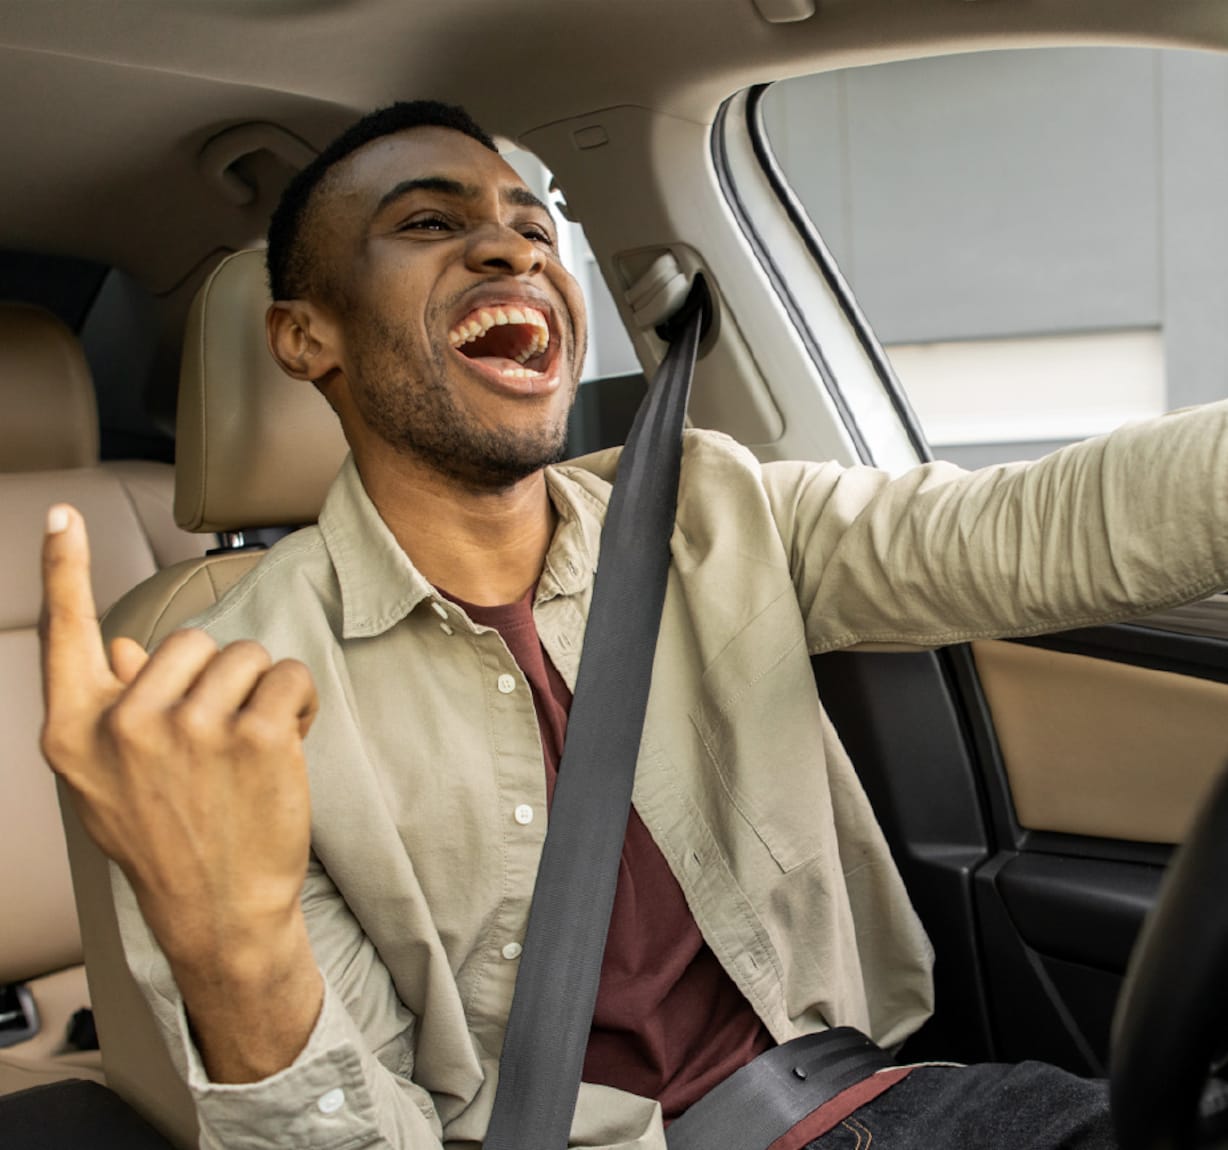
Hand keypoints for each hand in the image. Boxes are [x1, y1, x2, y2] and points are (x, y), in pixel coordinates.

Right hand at [39, 503, 317, 977]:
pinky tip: (288, 740)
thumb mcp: (110, 783)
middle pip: (188, 641)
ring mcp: (190, 729)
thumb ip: (108, 709)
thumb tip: (116, 646)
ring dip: (259, 691)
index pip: (65, 634)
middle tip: (220, 738)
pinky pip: (287, 674)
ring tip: (251, 746)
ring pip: (243, 656)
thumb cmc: (168, 841)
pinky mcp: (254, 735)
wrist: (220, 912)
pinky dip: (299, 700)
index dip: (61, 569)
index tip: (62, 516)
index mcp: (78, 733)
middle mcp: (125, 725)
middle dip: (217, 680)